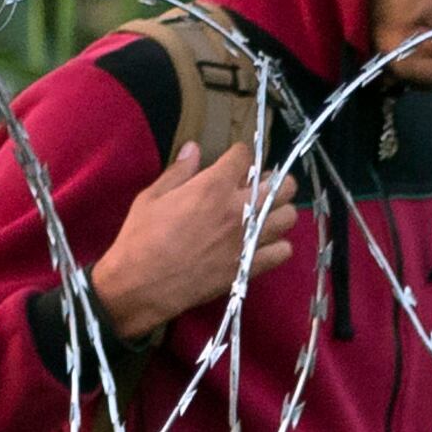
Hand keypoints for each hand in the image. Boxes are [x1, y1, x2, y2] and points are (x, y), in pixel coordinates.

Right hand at [87, 141, 300, 342]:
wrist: (143, 283)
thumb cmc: (141, 237)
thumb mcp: (152, 196)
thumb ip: (179, 172)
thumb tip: (194, 148)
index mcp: (212, 186)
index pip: (244, 157)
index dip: (240, 155)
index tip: (234, 161)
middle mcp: (238, 209)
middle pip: (282, 186)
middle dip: (275, 181)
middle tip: (260, 186)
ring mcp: (247, 239)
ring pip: (289, 217)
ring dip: (279, 212)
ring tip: (264, 215)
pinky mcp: (250, 266)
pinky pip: (283, 251)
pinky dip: (278, 246)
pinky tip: (263, 244)